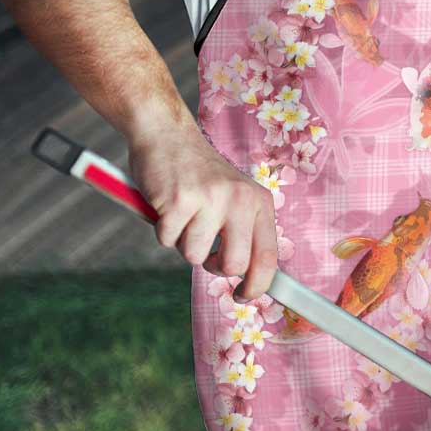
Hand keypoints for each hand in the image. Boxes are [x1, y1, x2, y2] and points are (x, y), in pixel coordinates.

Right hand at [127, 124, 278, 301]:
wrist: (167, 134)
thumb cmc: (199, 174)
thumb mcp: (235, 197)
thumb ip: (244, 231)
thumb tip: (250, 279)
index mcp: (259, 201)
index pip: (268, 257)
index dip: (257, 285)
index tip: (243, 296)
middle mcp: (240, 200)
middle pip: (234, 265)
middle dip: (215, 267)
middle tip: (205, 252)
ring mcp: (210, 199)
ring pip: (194, 256)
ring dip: (183, 242)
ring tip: (184, 215)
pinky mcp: (178, 201)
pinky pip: (167, 240)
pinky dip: (162, 230)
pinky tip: (167, 205)